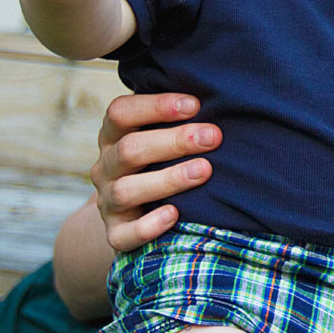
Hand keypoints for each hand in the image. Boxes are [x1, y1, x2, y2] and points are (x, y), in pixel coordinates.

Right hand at [91, 93, 221, 250]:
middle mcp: (106, 166)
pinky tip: (175, 214)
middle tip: (213, 137)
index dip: (155, 106)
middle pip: (129, 150)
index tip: (195, 105)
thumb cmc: (161, 160)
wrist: (134, 213)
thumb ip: (182, 119)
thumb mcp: (162, 135)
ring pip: (126, 190)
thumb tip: (227, 97)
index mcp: (114, 136)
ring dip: (168, 179)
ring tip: (204, 170)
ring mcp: (108, 202)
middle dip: (174, 142)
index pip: (120, 112)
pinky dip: (148, 226)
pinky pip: (124, 235)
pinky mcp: (116, 234)